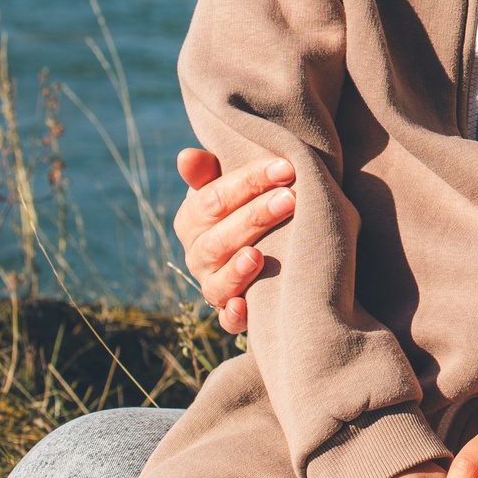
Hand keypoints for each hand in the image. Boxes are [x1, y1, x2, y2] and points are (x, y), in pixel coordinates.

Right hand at [172, 147, 296, 333]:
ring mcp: (213, 285)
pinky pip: (227, 320)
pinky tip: (245, 306)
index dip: (248, 181)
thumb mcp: (228, 185)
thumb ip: (209, 172)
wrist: (265, 246)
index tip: (285, 166)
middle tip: (290, 198)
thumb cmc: (246, 205)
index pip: (212, 199)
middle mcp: (198, 255)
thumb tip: (187, 157)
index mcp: (192, 220)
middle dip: (254, 217)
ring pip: (218, 281)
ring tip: (259, 255)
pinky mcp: (231, 312)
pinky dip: (234, 315)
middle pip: (218, 239)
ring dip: (238, 270)